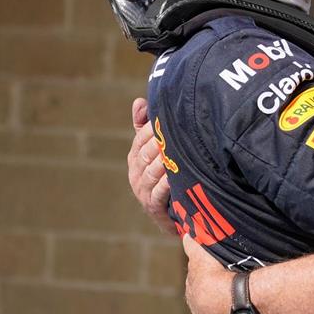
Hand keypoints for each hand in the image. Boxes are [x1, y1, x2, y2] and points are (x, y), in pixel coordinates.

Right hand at [126, 98, 175, 234]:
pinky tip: (176, 175)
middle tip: (176, 131)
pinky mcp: (152, 206)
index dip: (152, 127)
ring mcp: (142, 190)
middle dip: (160, 142)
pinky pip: (158, 192)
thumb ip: (146, 126)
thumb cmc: (168, 173)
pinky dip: (167, 183)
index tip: (168, 117)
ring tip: (177, 151)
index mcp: (136, 156)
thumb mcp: (157, 149)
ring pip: (152, 171)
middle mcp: (135, 172)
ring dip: (164, 161)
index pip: (140, 138)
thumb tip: (139, 101)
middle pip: (146, 153)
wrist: (177, 211)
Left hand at [183, 234, 232, 313]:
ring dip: (221, 308)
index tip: (214, 271)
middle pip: (204, 299)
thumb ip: (193, 247)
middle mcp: (197, 310)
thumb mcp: (202, 258)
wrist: (231, 302)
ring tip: (235, 299)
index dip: (204, 276)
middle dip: (211, 293)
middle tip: (226, 284)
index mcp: (192, 292)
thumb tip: (185, 235)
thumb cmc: (215, 279)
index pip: (196, 283)